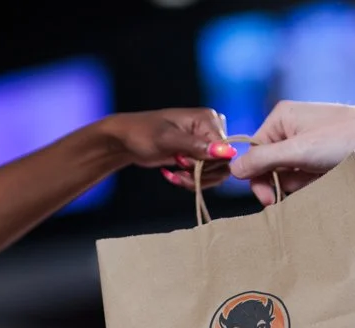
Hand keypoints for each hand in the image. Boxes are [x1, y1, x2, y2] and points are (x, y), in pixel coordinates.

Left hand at [104, 108, 236, 188]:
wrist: (126, 140)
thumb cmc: (142, 134)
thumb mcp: (167, 140)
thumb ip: (197, 147)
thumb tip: (228, 152)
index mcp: (208, 119)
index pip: (225, 151)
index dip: (206, 165)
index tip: (182, 164)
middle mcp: (211, 129)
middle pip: (222, 164)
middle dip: (199, 174)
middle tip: (178, 171)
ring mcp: (205, 143)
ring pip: (216, 173)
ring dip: (195, 180)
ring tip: (175, 176)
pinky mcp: (198, 155)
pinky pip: (206, 175)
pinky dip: (190, 180)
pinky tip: (172, 174)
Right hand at [229, 101, 354, 204]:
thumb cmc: (344, 141)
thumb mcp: (297, 153)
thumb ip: (262, 161)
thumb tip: (232, 168)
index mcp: (281, 117)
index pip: (254, 153)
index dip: (258, 179)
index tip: (269, 200)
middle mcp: (291, 126)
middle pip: (270, 165)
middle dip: (280, 183)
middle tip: (290, 199)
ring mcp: (308, 140)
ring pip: (288, 173)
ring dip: (299, 185)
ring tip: (319, 182)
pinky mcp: (322, 153)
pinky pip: (306, 174)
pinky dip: (312, 183)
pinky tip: (327, 180)